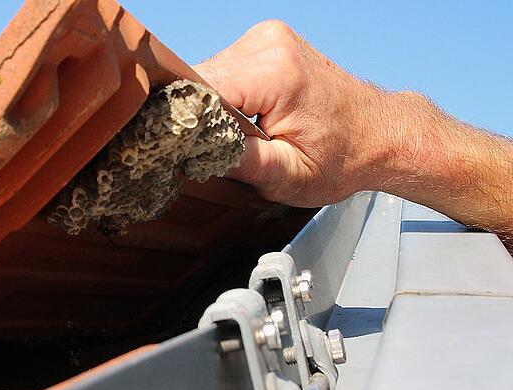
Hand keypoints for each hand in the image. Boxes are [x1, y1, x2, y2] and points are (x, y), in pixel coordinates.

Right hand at [195, 20, 392, 206]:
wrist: (378, 133)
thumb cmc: (342, 158)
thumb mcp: (288, 176)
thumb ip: (236, 159)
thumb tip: (187, 148)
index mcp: (274, 72)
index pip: (197, 90)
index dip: (187, 121)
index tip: (192, 149)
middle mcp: (267, 42)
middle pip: (198, 79)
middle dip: (200, 116)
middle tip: (224, 147)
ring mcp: (266, 36)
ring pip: (207, 74)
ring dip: (212, 106)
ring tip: (244, 132)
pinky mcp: (265, 41)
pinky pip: (224, 70)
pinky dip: (226, 96)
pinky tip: (249, 116)